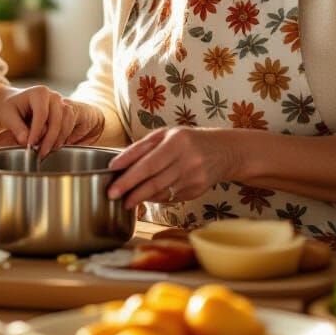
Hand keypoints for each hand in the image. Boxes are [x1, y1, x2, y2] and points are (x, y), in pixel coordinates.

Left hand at [0, 86, 103, 157]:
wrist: (14, 102)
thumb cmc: (10, 107)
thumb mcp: (8, 116)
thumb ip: (17, 128)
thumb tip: (26, 141)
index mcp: (39, 93)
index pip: (42, 114)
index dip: (37, 131)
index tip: (30, 145)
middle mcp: (53, 96)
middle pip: (57, 118)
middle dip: (50, 138)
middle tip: (41, 153)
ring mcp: (61, 103)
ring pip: (67, 120)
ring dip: (59, 138)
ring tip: (47, 150)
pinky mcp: (64, 111)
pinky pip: (69, 123)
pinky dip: (63, 136)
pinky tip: (53, 146)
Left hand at [106, 127, 239, 209]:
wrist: (224, 152)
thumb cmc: (188, 140)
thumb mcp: (167, 134)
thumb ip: (143, 146)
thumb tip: (120, 163)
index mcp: (177, 142)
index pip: (148, 160)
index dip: (129, 169)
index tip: (112, 173)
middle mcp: (187, 161)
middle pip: (153, 180)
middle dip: (130, 189)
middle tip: (112, 195)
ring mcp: (193, 178)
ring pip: (161, 192)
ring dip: (140, 197)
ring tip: (125, 200)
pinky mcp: (196, 192)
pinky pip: (170, 197)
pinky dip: (155, 198)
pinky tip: (146, 197)